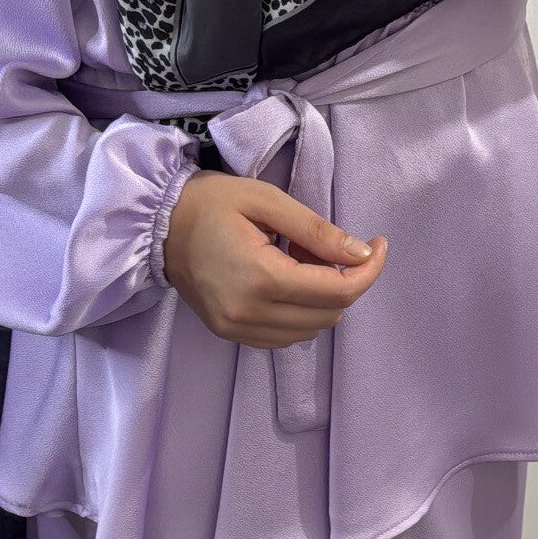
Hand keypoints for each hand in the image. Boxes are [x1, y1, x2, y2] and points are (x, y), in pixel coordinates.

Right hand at [162, 168, 387, 348]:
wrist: (159, 226)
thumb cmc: (211, 204)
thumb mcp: (267, 201)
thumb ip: (316, 230)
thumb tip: (361, 253)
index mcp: (261, 278)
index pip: (338, 292)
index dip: (370, 270)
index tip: (378, 244)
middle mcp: (250, 314)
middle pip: (330, 314)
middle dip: (344, 280)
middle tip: (325, 245)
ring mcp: (238, 330)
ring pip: (312, 330)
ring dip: (322, 298)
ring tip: (301, 261)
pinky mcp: (232, 335)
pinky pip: (286, 337)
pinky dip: (300, 313)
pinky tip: (286, 282)